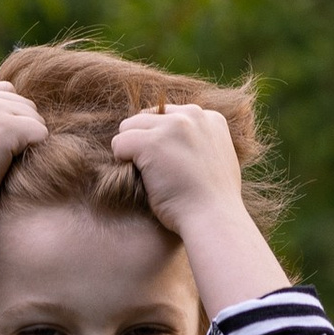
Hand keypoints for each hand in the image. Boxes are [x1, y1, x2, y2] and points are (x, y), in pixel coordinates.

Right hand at [0, 78, 48, 269]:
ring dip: (29, 141)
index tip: (0, 142)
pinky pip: (41, 133)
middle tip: (6, 158)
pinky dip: (36, 150)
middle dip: (24, 129)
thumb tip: (0, 128)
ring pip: (36, 118)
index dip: (11, 117)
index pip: (7, 92)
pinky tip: (15, 165)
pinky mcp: (7, 127)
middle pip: (26, 104)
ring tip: (8, 163)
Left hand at [109, 102, 288, 312]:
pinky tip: (140, 180)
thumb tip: (176, 142)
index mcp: (210, 118)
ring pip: (128, 127)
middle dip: (143, 142)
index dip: (162, 140)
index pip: (169, 115)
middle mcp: (193, 115)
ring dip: (131, 151)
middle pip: (146, 117)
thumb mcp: (215, 160)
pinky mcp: (152, 142)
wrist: (214, 219)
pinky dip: (122, 162)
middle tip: (154, 172)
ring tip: (148, 176)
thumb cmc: (211, 202)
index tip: (169, 163)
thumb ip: (199, 143)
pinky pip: (119, 143)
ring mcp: (172, 126)